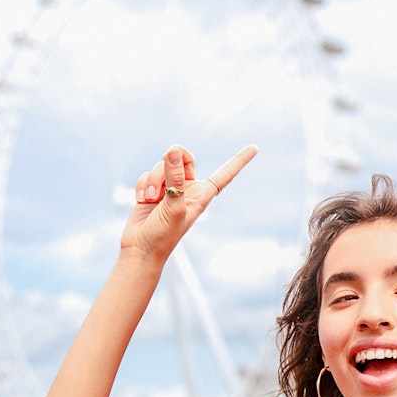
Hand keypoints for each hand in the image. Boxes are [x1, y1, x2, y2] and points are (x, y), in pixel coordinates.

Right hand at [122, 144, 258, 261]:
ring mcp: (170, 188)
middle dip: (172, 157)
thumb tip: (172, 152)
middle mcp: (188, 189)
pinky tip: (142, 200)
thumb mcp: (173, 207)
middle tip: (167, 157)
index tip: (255, 148)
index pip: (225, 174)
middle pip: (184, 156)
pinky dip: (143, 185)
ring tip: (151, 199)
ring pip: (162, 165)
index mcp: (203, 194)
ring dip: (154, 179)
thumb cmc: (163, 235)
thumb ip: (175, 178)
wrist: (141, 249)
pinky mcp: (153, 190)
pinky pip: (147, 174)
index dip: (239, 161)